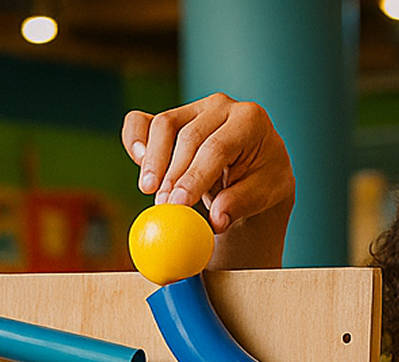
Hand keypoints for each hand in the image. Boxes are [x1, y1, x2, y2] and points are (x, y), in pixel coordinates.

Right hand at [122, 92, 293, 233]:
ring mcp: (194, 107)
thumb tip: (217, 219)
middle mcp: (222, 105)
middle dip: (173, 175)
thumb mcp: (264, 194)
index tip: (179, 204)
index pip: (217, 148)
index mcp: (251, 120)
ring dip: (153, 162)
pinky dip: (134, 140)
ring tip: (150, 191)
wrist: (253, 168)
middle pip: (189, 138)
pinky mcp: (172, 117)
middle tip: (164, 206)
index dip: (195, 177)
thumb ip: (241, 203)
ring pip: (163, 126)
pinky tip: (138, 163)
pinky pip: (142, 121)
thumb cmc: (261, 180)